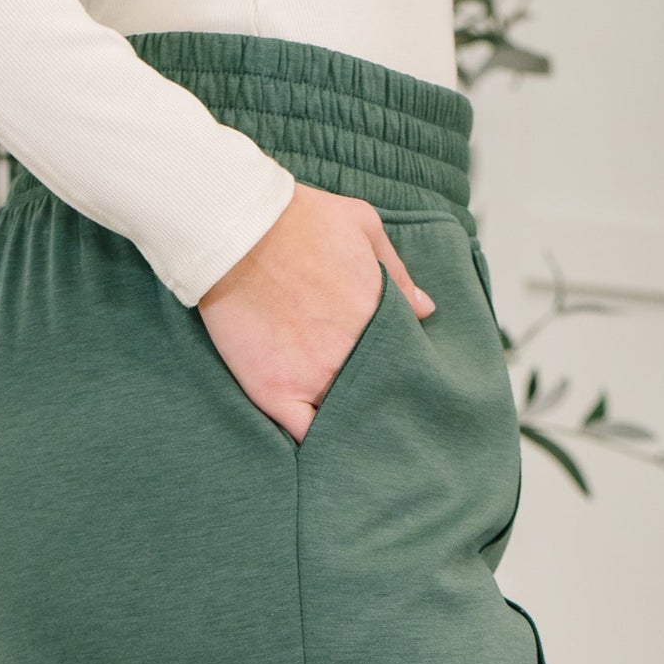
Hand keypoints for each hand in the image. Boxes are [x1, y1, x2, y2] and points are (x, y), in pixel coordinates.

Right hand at [198, 184, 433, 442]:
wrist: (237, 228)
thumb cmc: (298, 218)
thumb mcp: (363, 226)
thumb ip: (397, 272)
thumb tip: (425, 310)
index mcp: (378, 318)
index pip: (406, 364)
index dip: (403, 373)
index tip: (398, 377)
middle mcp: (352, 355)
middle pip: (379, 398)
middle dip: (382, 404)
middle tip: (378, 410)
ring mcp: (313, 378)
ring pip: (345, 421)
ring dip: (351, 427)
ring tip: (352, 433)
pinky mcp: (274, 391)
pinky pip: (303, 436)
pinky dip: (315, 444)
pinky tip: (320, 445)